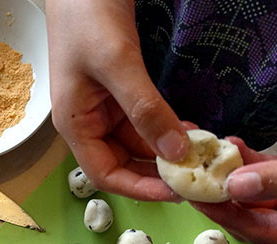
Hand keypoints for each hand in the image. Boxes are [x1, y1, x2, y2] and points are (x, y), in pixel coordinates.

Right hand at [46, 0, 188, 200]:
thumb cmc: (87, 19)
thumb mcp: (117, 64)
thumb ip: (145, 109)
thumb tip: (177, 152)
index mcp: (75, 125)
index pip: (105, 174)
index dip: (140, 188)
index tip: (177, 191)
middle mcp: (88, 123)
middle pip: (124, 163)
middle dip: (158, 172)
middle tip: (197, 177)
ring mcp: (104, 108)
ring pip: (138, 143)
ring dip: (167, 150)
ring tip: (201, 154)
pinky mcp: (120, 92)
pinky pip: (145, 121)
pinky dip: (166, 128)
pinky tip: (191, 129)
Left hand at [191, 100, 276, 243]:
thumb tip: (233, 187)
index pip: (261, 232)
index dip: (227, 219)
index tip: (195, 201)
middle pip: (250, 212)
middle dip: (217, 196)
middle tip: (184, 178)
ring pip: (254, 187)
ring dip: (226, 172)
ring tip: (197, 155)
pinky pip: (265, 165)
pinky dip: (245, 155)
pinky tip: (226, 140)